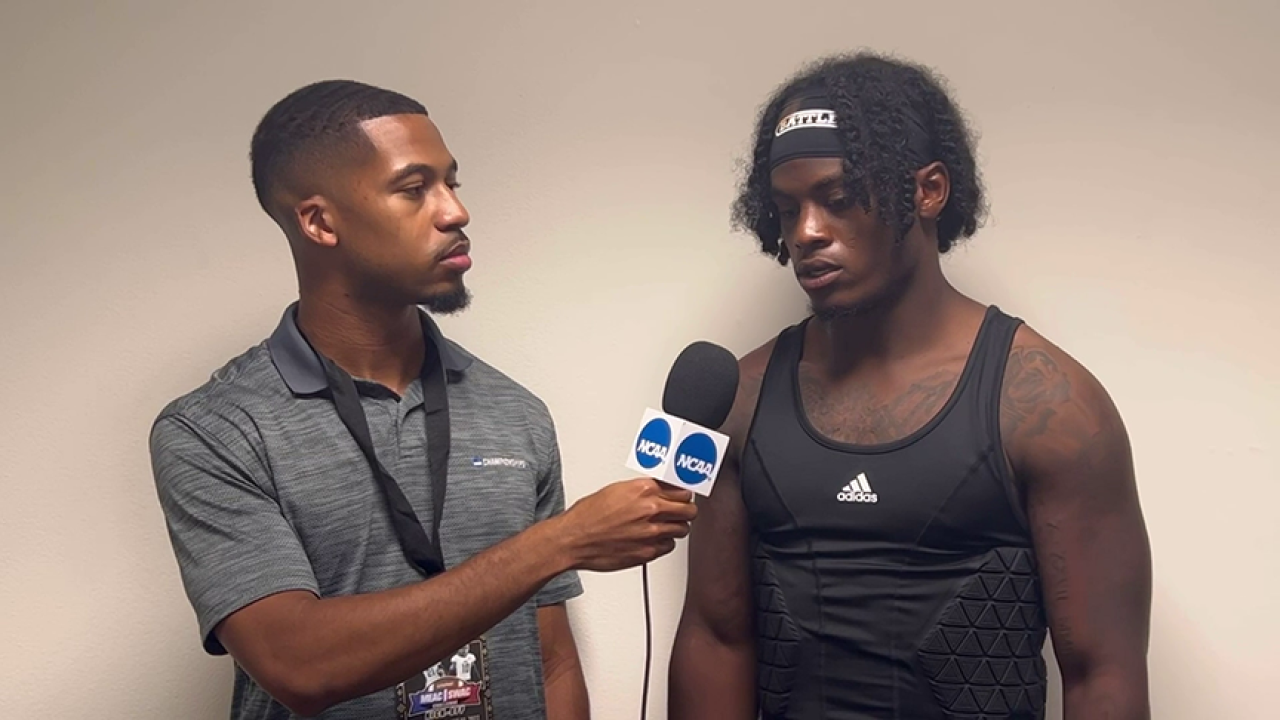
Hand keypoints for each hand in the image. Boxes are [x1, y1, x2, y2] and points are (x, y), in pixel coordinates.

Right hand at [555, 478, 696, 571]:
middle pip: (689, 510)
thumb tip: (658, 490)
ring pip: (683, 530)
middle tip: (680, 512)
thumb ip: (643, 490)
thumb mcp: (617, 490)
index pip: (682, 490)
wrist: (574, 540)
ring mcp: (652, 532)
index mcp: (644, 490)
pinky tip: (652, 539)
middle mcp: (651, 509)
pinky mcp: (648, 552)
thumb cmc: (588, 516)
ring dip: (676, 528)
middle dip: (686, 511)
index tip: (683, 497)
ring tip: (665, 526)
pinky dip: (663, 543)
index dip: (683, 495)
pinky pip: (669, 546)